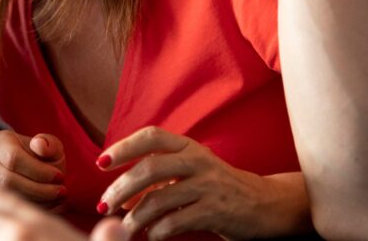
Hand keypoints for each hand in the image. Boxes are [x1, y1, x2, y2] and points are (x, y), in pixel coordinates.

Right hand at [0, 129, 66, 207]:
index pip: (12, 158)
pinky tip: (51, 207)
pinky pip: (9, 209)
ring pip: (7, 197)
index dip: (39, 171)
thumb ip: (48, 144)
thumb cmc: (41, 156)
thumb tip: (39, 145)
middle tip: (61, 191)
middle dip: (39, 189)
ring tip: (57, 198)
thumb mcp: (49, 145)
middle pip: (7, 180)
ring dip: (37, 201)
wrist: (28, 167)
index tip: (60, 176)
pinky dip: (34, 209)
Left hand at [97, 126, 311, 239]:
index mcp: (188, 147)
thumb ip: (158, 182)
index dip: (124, 147)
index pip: (151, 136)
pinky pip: (176, 221)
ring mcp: (209, 186)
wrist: (266, 206)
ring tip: (124, 229)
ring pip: (160, 199)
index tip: (101, 163)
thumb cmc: (217, 189)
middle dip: (121, 188)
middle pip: (149, 168)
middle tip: (103, 204)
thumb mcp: (190, 175)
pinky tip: (151, 236)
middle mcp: (198, 161)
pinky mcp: (217, 211)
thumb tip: (121, 200)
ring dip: (135, 217)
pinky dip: (157, 231)